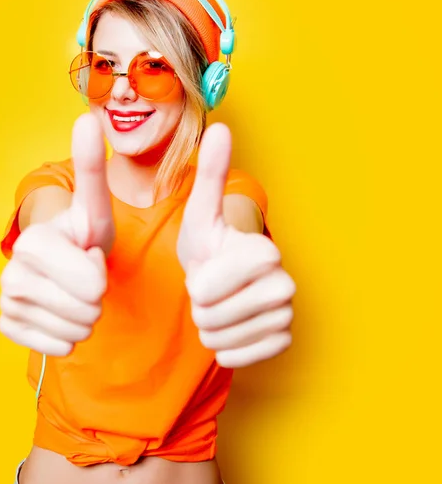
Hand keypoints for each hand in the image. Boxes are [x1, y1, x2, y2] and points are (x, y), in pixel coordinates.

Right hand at [0, 114, 114, 355]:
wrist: (61, 264)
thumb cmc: (82, 236)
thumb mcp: (95, 207)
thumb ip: (91, 168)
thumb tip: (86, 118)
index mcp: (32, 243)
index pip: (93, 286)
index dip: (101, 274)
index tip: (87, 256)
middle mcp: (11, 274)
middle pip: (87, 312)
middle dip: (95, 298)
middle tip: (82, 277)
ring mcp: (6, 303)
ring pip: (75, 333)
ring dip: (84, 316)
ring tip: (72, 291)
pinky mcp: (7, 326)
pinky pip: (59, 347)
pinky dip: (68, 333)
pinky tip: (59, 309)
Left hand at [177, 123, 294, 367]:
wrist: (226, 279)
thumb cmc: (209, 245)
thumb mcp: (201, 214)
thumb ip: (209, 174)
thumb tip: (220, 127)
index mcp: (265, 252)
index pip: (207, 289)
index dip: (195, 283)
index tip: (206, 269)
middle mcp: (285, 284)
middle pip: (212, 316)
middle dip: (200, 306)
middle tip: (212, 289)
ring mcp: (287, 316)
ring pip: (221, 338)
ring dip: (209, 325)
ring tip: (219, 303)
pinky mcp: (283, 342)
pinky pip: (235, 357)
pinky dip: (223, 345)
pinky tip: (230, 324)